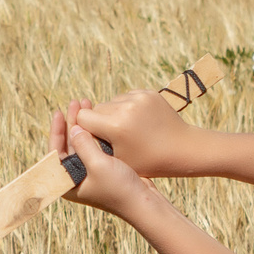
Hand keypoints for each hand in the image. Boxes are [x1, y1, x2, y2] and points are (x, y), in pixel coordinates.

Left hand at [48, 105, 150, 215]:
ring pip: (81, 144)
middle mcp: (75, 179)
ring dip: (84, 125)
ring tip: (87, 104)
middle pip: (68, 146)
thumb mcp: (98, 164)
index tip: (59, 113)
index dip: (56, 131)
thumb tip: (74, 128)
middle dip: (72, 123)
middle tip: (76, 102)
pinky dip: (95, 133)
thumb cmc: (119, 188)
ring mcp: (89, 174)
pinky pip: (94, 148)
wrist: (144, 203)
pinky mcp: (103, 170)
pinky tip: (98, 119)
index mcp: (67, 184)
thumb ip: (83, 145)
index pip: (54, 153)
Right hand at [75, 86, 203, 176]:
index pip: (83, 118)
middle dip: (98, 122)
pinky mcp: (147, 93)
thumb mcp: (116, 159)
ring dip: (111, 114)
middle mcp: (125, 107)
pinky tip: (134, 122)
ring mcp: (138, 97)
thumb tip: (72, 131)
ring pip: (110, 103)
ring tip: (123, 130)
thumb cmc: (146, 161)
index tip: (90, 140)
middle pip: (96, 109)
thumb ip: (91, 145)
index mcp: (116, 126)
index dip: (85, 131)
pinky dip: (126, 108)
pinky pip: (125, 98)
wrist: (181, 148)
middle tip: (109, 137)